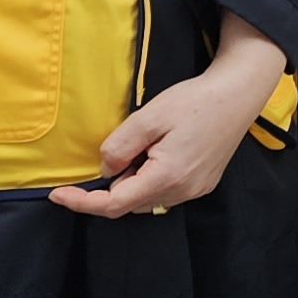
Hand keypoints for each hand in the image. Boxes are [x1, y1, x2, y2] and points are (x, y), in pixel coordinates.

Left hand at [52, 17, 284, 216]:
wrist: (240, 93)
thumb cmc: (196, 101)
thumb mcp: (150, 117)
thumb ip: (120, 146)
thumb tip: (105, 169)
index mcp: (166, 176)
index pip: (114, 204)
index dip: (82, 202)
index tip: (58, 194)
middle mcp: (181, 191)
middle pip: (130, 203)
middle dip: (113, 184)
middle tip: (122, 147)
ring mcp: (195, 190)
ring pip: (147, 198)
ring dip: (133, 181)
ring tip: (145, 145)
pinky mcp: (203, 184)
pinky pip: (165, 192)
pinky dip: (151, 179)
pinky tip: (160, 151)